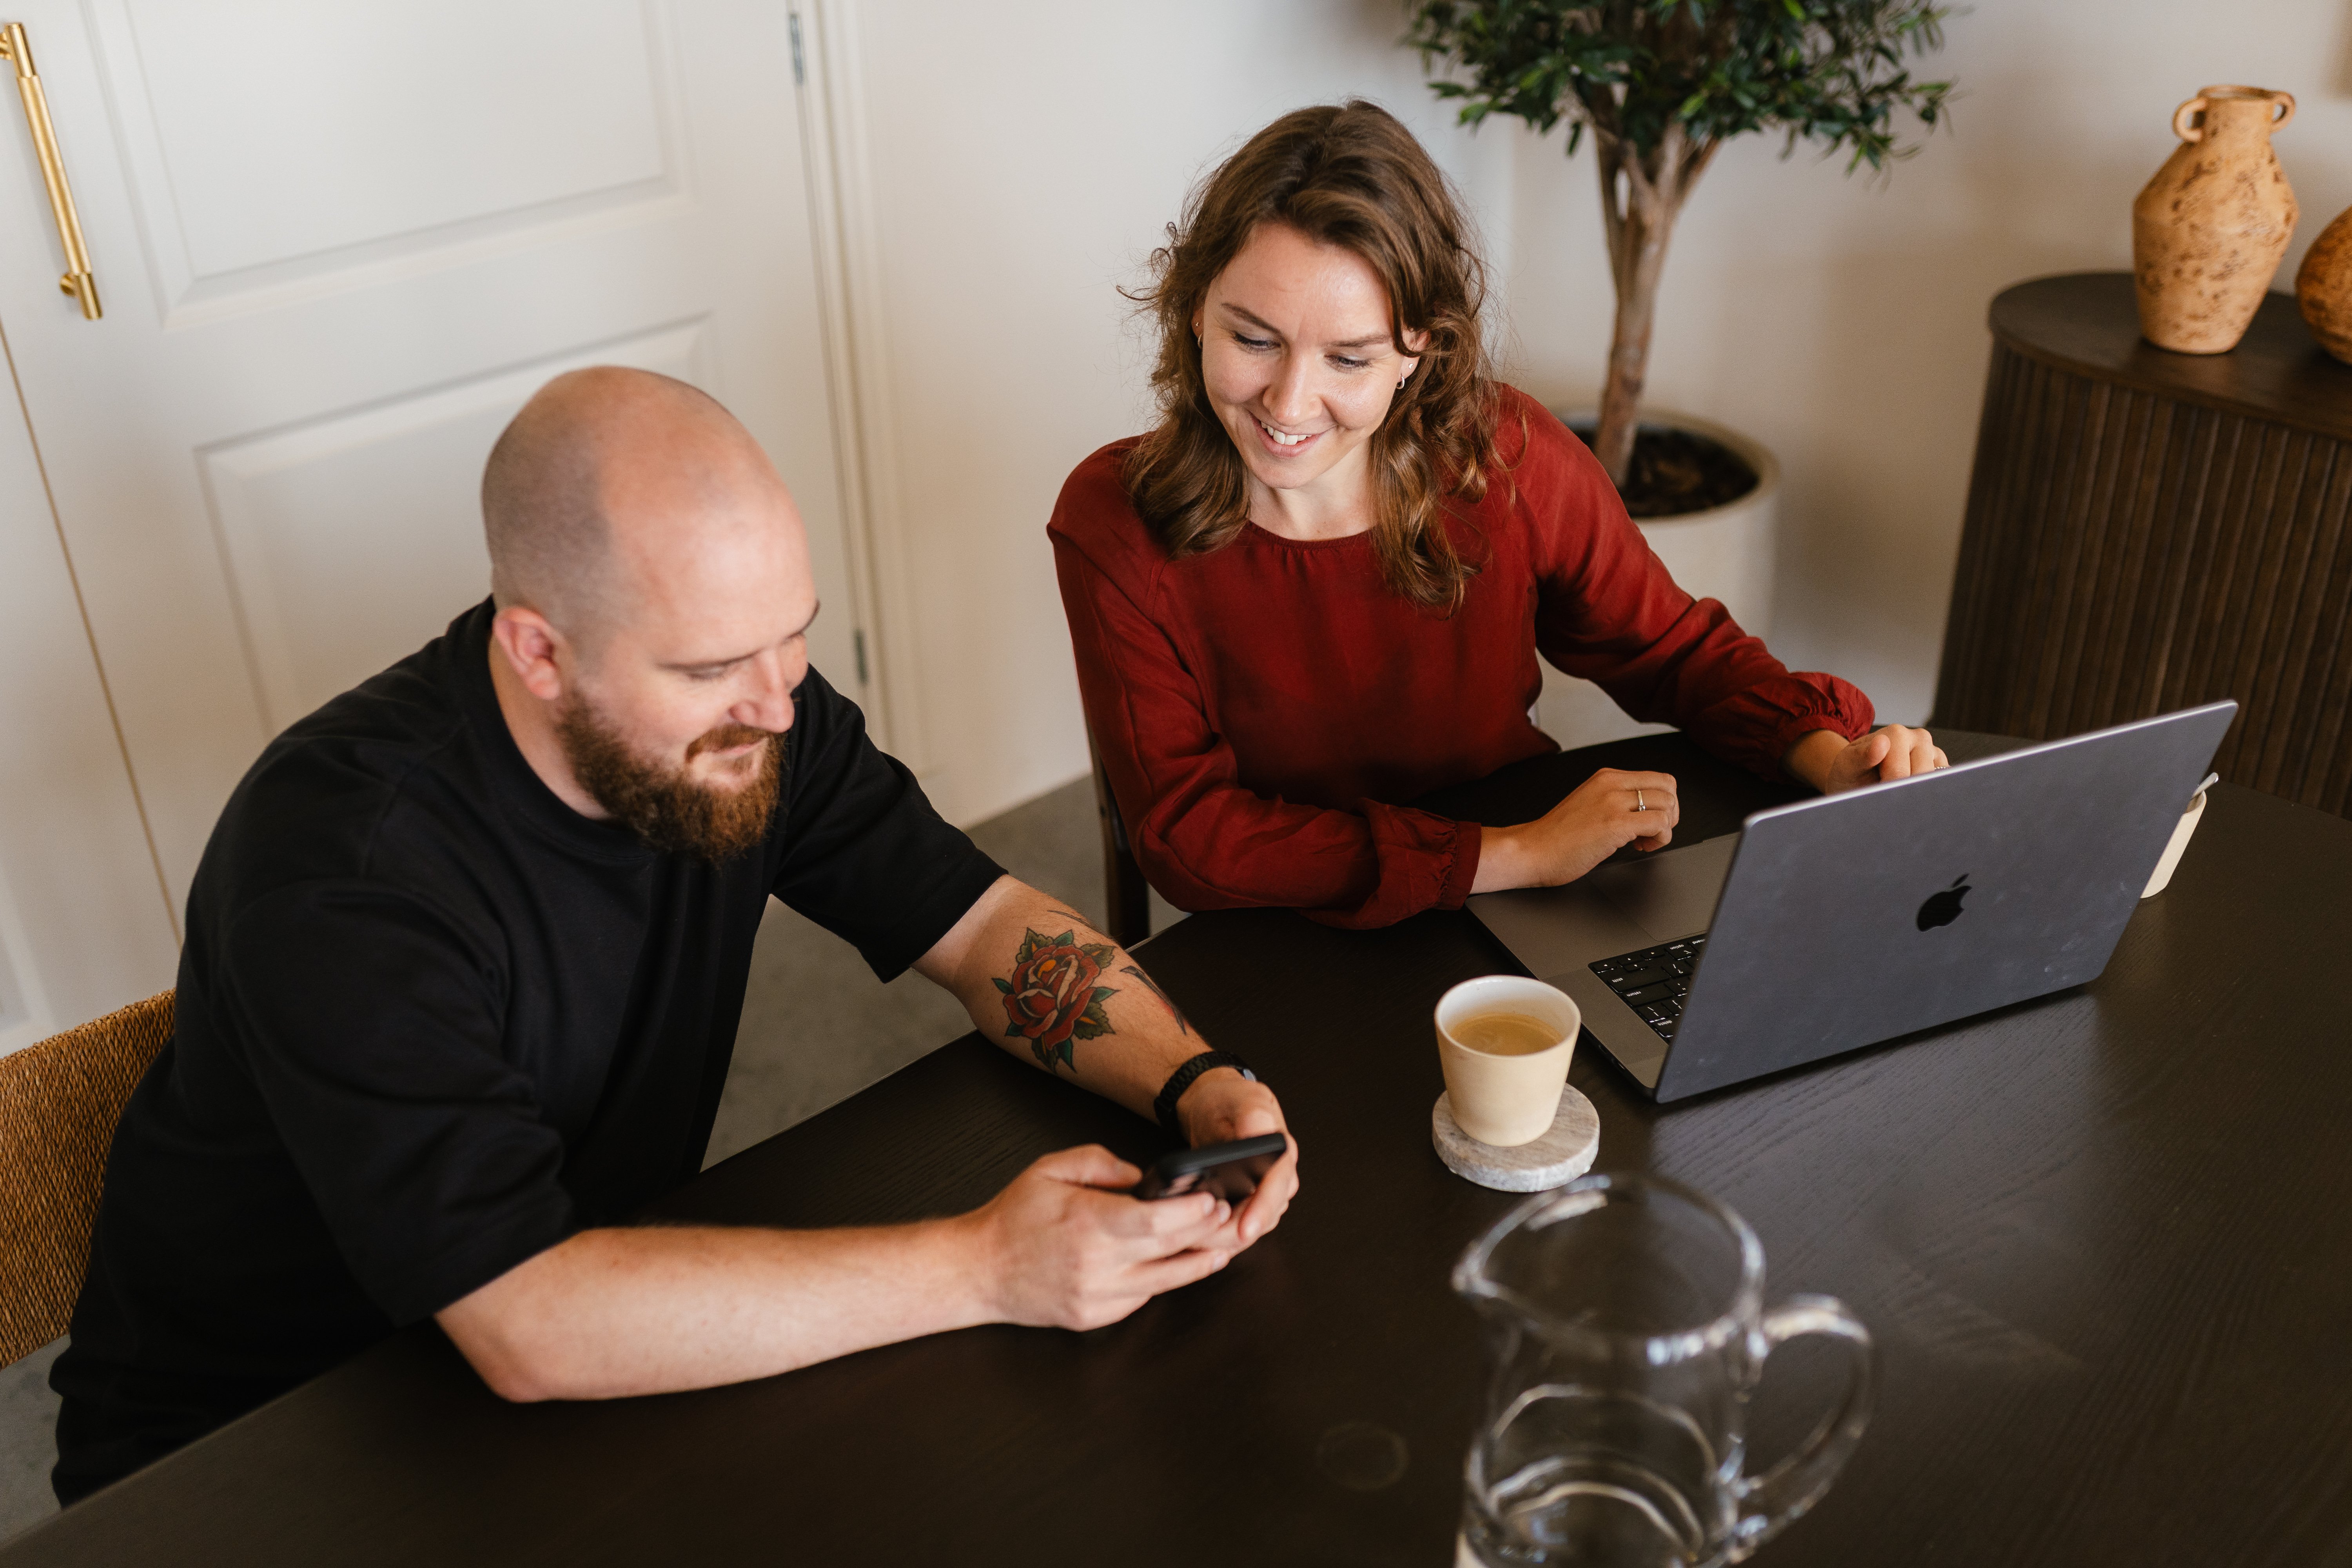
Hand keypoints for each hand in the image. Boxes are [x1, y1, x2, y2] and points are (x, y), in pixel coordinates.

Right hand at [964, 1145, 1231, 1330]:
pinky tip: (1176, 1267)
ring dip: (1196, 1265)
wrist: (978, 1269)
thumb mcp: (1050, 1169)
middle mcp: (1095, 1266)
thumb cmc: (1013, 1216)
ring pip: (1163, 1284)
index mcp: (1086, 1224)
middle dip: (1204, 1234)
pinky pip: (1139, 1299)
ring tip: (1220, 1248)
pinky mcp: (1092, 1317)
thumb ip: (1101, 1163)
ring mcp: (1095, 1297)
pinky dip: (1161, 1282)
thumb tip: (1142, 1176)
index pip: (1155, 1222)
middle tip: (1228, 1219)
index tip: (1213, 1199)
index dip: (1191, 1212)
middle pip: (1168, 1252)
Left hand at [1176, 1070, 1297, 1250]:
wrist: (1213, 1108)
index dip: (1261, 1211)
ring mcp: (1264, 1197)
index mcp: (1283, 1153)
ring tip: (1189, 1239)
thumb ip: (1253, 1115)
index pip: (1278, 1189)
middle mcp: (1278, 1181)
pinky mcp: (1246, 1208)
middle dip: (1232, 1233)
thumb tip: (1259, 1134)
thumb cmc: (1228, 1101)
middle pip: (1263, 1220)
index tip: (1246, 1230)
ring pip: (1248, 1232)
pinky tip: (1192, 1239)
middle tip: (1198, 1238)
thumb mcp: (1242, 1099)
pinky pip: (1235, 1232)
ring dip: (1220, 1240)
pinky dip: (1215, 1239)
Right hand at [1471, 767, 1679, 892]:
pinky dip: (1660, 838)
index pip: (1656, 778)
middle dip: (1670, 813)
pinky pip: (1660, 823)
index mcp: (1605, 777)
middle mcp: (1611, 784)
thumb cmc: (1555, 837)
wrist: (1531, 851)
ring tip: (1644, 841)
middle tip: (1654, 831)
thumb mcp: (1589, 804)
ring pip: (1667, 804)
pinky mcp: (1616, 823)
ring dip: (1665, 828)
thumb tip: (1644, 810)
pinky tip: (1639, 846)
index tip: (1650, 820)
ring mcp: (1614, 802)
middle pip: (1668, 787)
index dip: (1663, 802)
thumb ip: (1615, 800)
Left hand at [1788, 725, 1948, 793]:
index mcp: (1896, 733)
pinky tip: (1912, 796)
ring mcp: (1933, 752)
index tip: (1876, 797)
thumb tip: (1882, 743)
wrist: (1856, 779)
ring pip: (1935, 782)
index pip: (1900, 772)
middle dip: (1903, 793)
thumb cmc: (1851, 772)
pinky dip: (1928, 795)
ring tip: (1897, 797)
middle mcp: (1919, 738)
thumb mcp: (1847, 765)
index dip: (1888, 790)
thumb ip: (1861, 756)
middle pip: (1920, 778)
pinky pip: (1943, 784)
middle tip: (1885, 799)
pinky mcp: (1941, 767)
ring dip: (1916, 795)